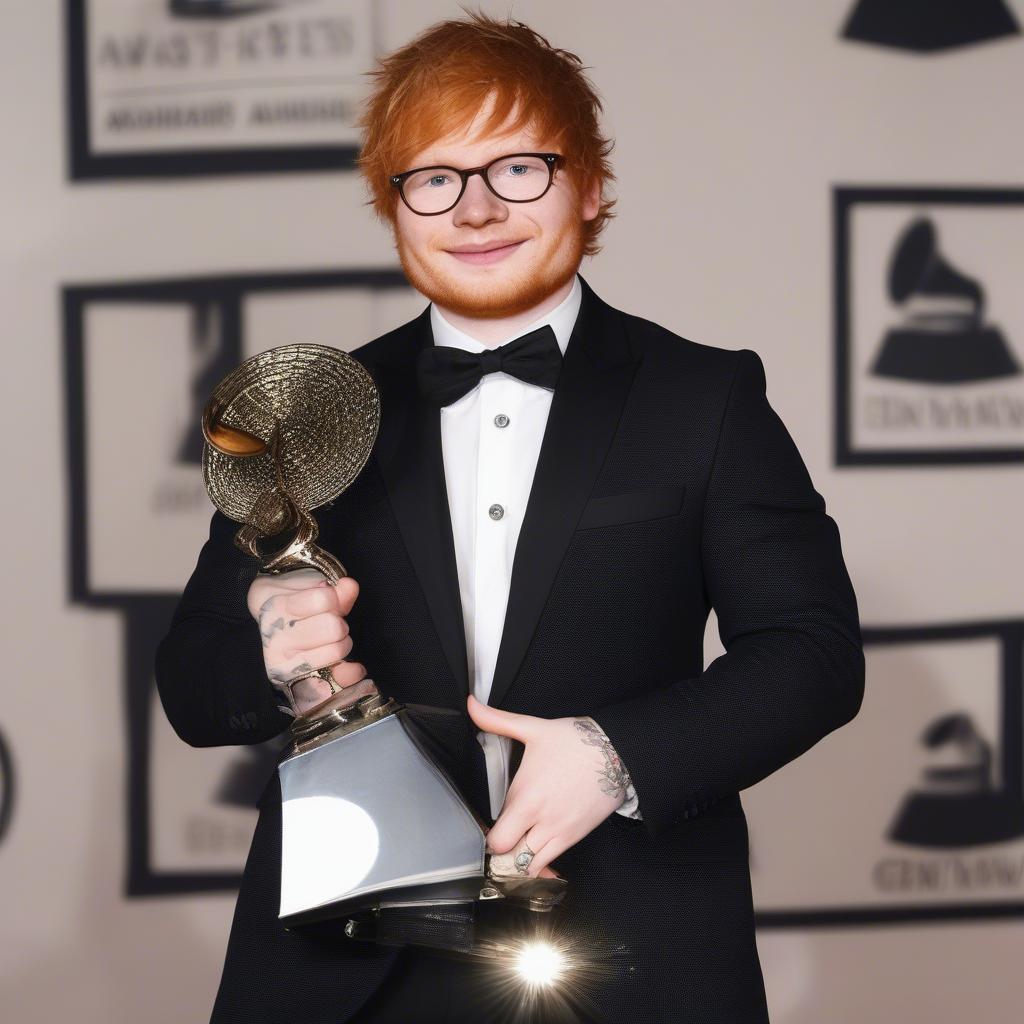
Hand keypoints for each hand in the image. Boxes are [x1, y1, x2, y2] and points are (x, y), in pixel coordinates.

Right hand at [246, 568, 366, 714]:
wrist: (269, 633)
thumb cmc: (291, 605)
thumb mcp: (305, 587)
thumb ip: (332, 589)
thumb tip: (350, 586)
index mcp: (276, 608)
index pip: (324, 599)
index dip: (333, 597)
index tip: (325, 601)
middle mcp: (276, 638)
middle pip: (334, 627)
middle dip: (339, 623)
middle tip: (329, 624)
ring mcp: (284, 665)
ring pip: (338, 650)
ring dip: (342, 644)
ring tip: (329, 642)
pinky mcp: (296, 687)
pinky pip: (336, 681)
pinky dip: (350, 673)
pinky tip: (350, 666)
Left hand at [466, 694, 627, 877]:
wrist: (616, 751)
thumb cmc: (575, 742)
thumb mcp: (533, 728)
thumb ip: (497, 720)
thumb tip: (471, 705)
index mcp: (527, 797)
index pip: (497, 838)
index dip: (488, 836)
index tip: (488, 826)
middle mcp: (542, 820)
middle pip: (509, 860)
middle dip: (500, 853)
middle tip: (500, 838)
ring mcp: (560, 833)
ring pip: (529, 868)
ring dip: (518, 862)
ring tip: (515, 847)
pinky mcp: (575, 837)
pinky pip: (550, 866)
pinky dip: (538, 867)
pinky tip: (534, 854)